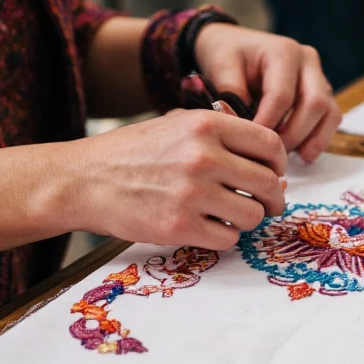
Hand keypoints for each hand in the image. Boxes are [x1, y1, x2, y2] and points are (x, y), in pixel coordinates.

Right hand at [73, 110, 286, 249]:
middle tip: (267, 206)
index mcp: (206, 125)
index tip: (274, 175)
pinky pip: (228, 239)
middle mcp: (204, 156)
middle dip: (272, 199)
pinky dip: (224, 238)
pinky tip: (209, 228)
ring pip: (252, 215)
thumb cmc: (133, 153)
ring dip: (247, 220)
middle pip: (268, 184)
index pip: (270, 145)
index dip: (279, 164)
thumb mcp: (176, 124)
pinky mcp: (179, 226)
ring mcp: (192, 193)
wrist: (84, 180)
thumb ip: (220, 135)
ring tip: (230, 216)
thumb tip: (268, 162)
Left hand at [194, 24, 341, 162]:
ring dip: (311, 140)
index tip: (250, 144)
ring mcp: (319, 77)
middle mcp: (307, 61)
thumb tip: (241, 126)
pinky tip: (302, 155)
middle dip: (292, 135)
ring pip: (330, 113)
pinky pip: (331, 118)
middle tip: (269, 154)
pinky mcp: (322, 92)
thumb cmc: (227, 55)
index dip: (267, 125)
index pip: (282, 96)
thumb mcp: (221, 67)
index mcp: (283, 52)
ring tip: (287, 157)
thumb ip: (230, 93)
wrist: (235, 46)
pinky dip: (319, 139)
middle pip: (315, 104)